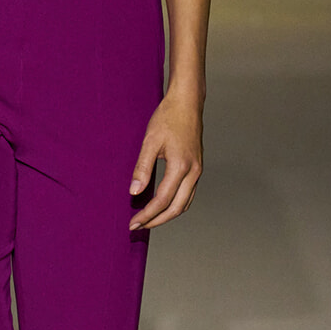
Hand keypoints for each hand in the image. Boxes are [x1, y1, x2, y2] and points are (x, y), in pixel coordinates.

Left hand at [128, 91, 202, 230]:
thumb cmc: (168, 118)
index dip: (147, 215)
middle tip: (138, 226)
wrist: (187, 103)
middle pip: (176, 208)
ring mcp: (198, 171)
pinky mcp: (197, 168)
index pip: (162, 200)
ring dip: (167, 215)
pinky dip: (175, 204)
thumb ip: (142, 168)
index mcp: (181, 167)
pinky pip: (188, 194)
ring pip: (185, 204)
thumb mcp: (150, 141)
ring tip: (149, 219)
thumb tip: (134, 192)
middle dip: (157, 221)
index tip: (133, 222)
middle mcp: (193, 172)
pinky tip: (162, 204)